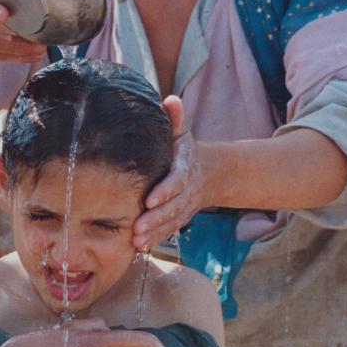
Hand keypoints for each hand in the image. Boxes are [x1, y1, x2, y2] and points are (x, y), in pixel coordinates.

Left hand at [133, 96, 207, 250]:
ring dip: (155, 232)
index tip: (149, 200)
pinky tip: (140, 246)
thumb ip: (176, 118)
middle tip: (137, 227)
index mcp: (186, 166)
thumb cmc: (185, 149)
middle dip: (156, 218)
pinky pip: (170, 229)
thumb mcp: (182, 133)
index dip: (165, 191)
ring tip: (136, 239)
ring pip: (172, 221)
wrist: (210, 172)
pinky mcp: (180, 216)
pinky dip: (156, 238)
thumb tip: (170, 100)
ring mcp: (185, 205)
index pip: (177, 180)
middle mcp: (187, 188)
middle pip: (173, 206)